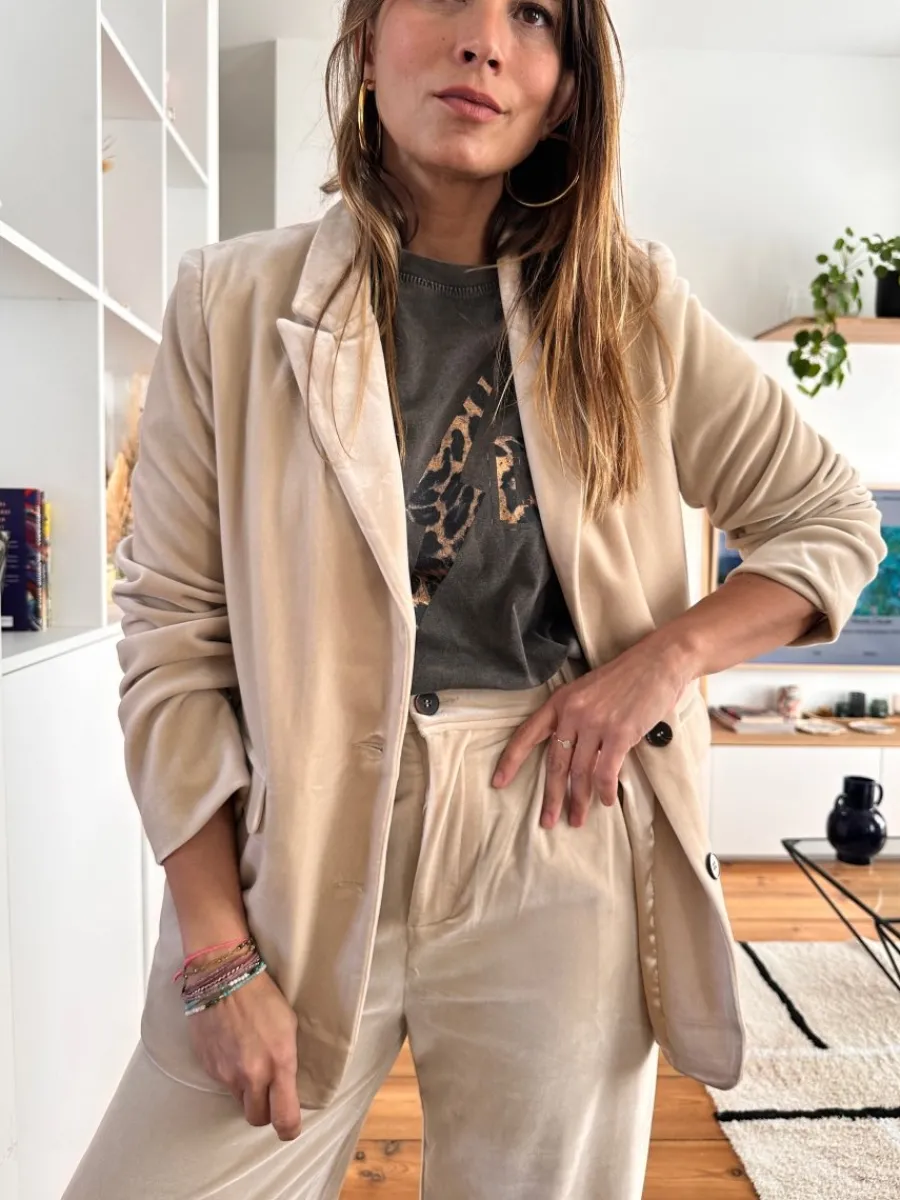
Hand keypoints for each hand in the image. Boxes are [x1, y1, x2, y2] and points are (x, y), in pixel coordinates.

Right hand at [186, 967, 302, 1140]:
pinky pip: (222, 1082)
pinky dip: (229, 1073)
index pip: (284, 1117)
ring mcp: (226, 1073)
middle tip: (268, 1095)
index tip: (290, 1127)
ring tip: (248, 1061)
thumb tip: (284, 1083)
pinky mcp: (209, 1067)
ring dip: (245, 1090)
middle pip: (257, 1118)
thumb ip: (286, 1060)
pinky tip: (232, 1048)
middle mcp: (252, 1074)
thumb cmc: (262, 996)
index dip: (288, 1129)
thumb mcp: (288, 1026)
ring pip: (238, 1100)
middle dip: (264, 1111)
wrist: (223, 977)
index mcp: (279, 1063)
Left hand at [491, 640, 693, 828]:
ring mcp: (595, 723)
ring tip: (577, 819)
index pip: (528, 734)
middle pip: (555, 763)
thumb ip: (575, 718)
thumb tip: (572, 754)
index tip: (498, 782)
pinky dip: (604, 791)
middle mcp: (573, 713)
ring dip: (579, 800)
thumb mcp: (588, 691)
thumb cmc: (625, 678)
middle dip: (551, 797)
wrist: (658, 662)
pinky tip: (605, 802)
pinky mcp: (619, 734)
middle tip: (547, 821)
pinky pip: (606, 772)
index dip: (511, 760)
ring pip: (580, 773)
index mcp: (560, 701)